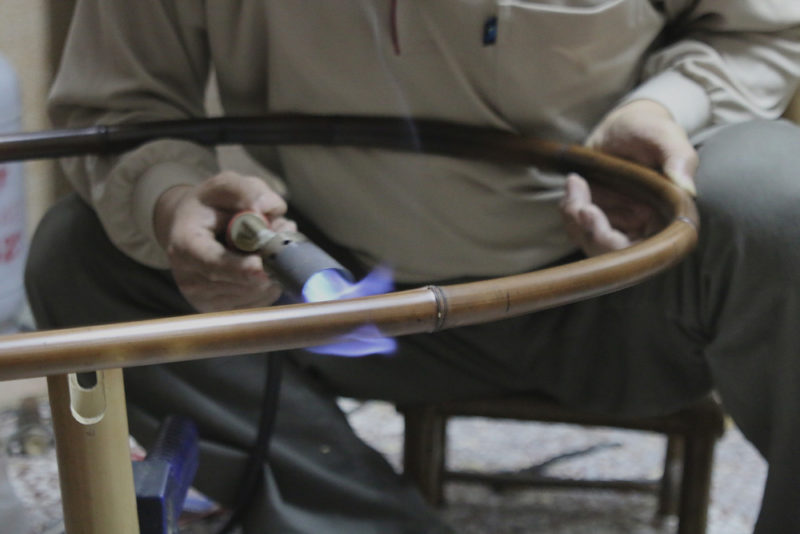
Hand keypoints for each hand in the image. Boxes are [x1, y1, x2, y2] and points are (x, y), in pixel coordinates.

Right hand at [154, 171, 296, 311]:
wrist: (189, 228)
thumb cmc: (210, 206)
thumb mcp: (224, 185)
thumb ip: (246, 191)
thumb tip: (268, 209)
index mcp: (184, 245)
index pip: (212, 263)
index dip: (239, 268)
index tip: (262, 267)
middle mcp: (189, 278)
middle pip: (241, 282)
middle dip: (269, 260)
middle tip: (279, 230)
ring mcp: (203, 299)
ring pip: (256, 292)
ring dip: (271, 269)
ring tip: (263, 246)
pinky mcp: (220, 311)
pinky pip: (259, 302)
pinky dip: (269, 283)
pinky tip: (258, 264)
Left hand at [560, 99, 698, 255]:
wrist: (627, 125)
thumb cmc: (651, 129)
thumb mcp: (666, 136)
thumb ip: (680, 159)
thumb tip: (688, 189)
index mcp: (666, 219)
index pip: (640, 252)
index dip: (611, 243)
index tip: (589, 213)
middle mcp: (643, 228)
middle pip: (609, 253)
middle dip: (588, 232)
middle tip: (578, 204)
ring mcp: (618, 224)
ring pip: (589, 241)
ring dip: (574, 218)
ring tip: (576, 182)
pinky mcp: (598, 216)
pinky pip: (578, 226)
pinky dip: (569, 209)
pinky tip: (574, 183)